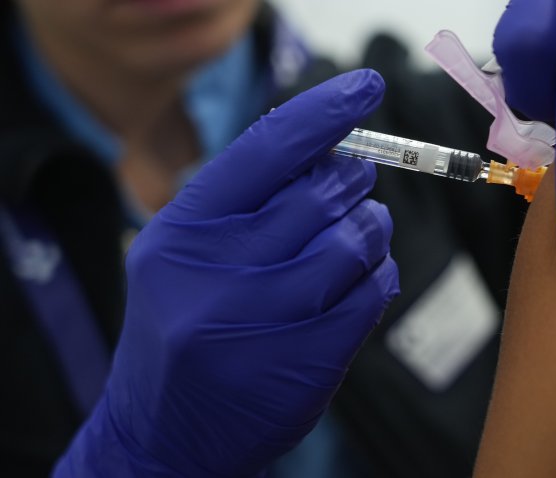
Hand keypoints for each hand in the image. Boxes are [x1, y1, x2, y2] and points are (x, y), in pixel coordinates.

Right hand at [53, 69, 399, 476]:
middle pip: (322, 194)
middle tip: (354, 184)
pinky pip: (371, 292)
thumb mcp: (185, 252)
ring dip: (372, 228)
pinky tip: (361, 278)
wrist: (160, 433)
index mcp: (183, 231)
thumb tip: (329, 148)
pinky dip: (378, 275)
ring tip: (361, 232)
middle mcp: (218, 272)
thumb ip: (246, 201)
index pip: (267, 149)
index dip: (324, 111)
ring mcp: (264, 320)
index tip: (366, 87)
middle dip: (352, 182)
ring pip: (355, 241)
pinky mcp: (309, 360)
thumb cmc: (183, 324)